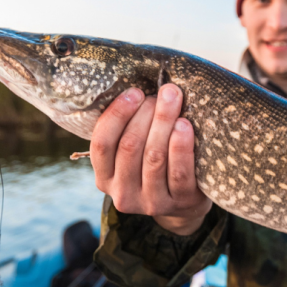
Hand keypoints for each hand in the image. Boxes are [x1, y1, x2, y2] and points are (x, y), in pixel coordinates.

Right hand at [90, 85, 212, 235]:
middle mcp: (123, 194)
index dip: (117, 114)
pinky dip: (181, 146)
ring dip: (163, 122)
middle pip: (130, 146)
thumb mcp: (134, 155)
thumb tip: (135, 84)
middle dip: (146, 113)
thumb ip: (127, 130)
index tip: (135, 91)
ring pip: (154, 157)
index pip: (102, 143)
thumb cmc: (156, 166)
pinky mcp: (180, 202)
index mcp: (104, 178)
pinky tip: (185, 125)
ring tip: (174, 99)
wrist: (185, 203)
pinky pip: (179, 172)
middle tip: (164, 92)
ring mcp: (151, 202)